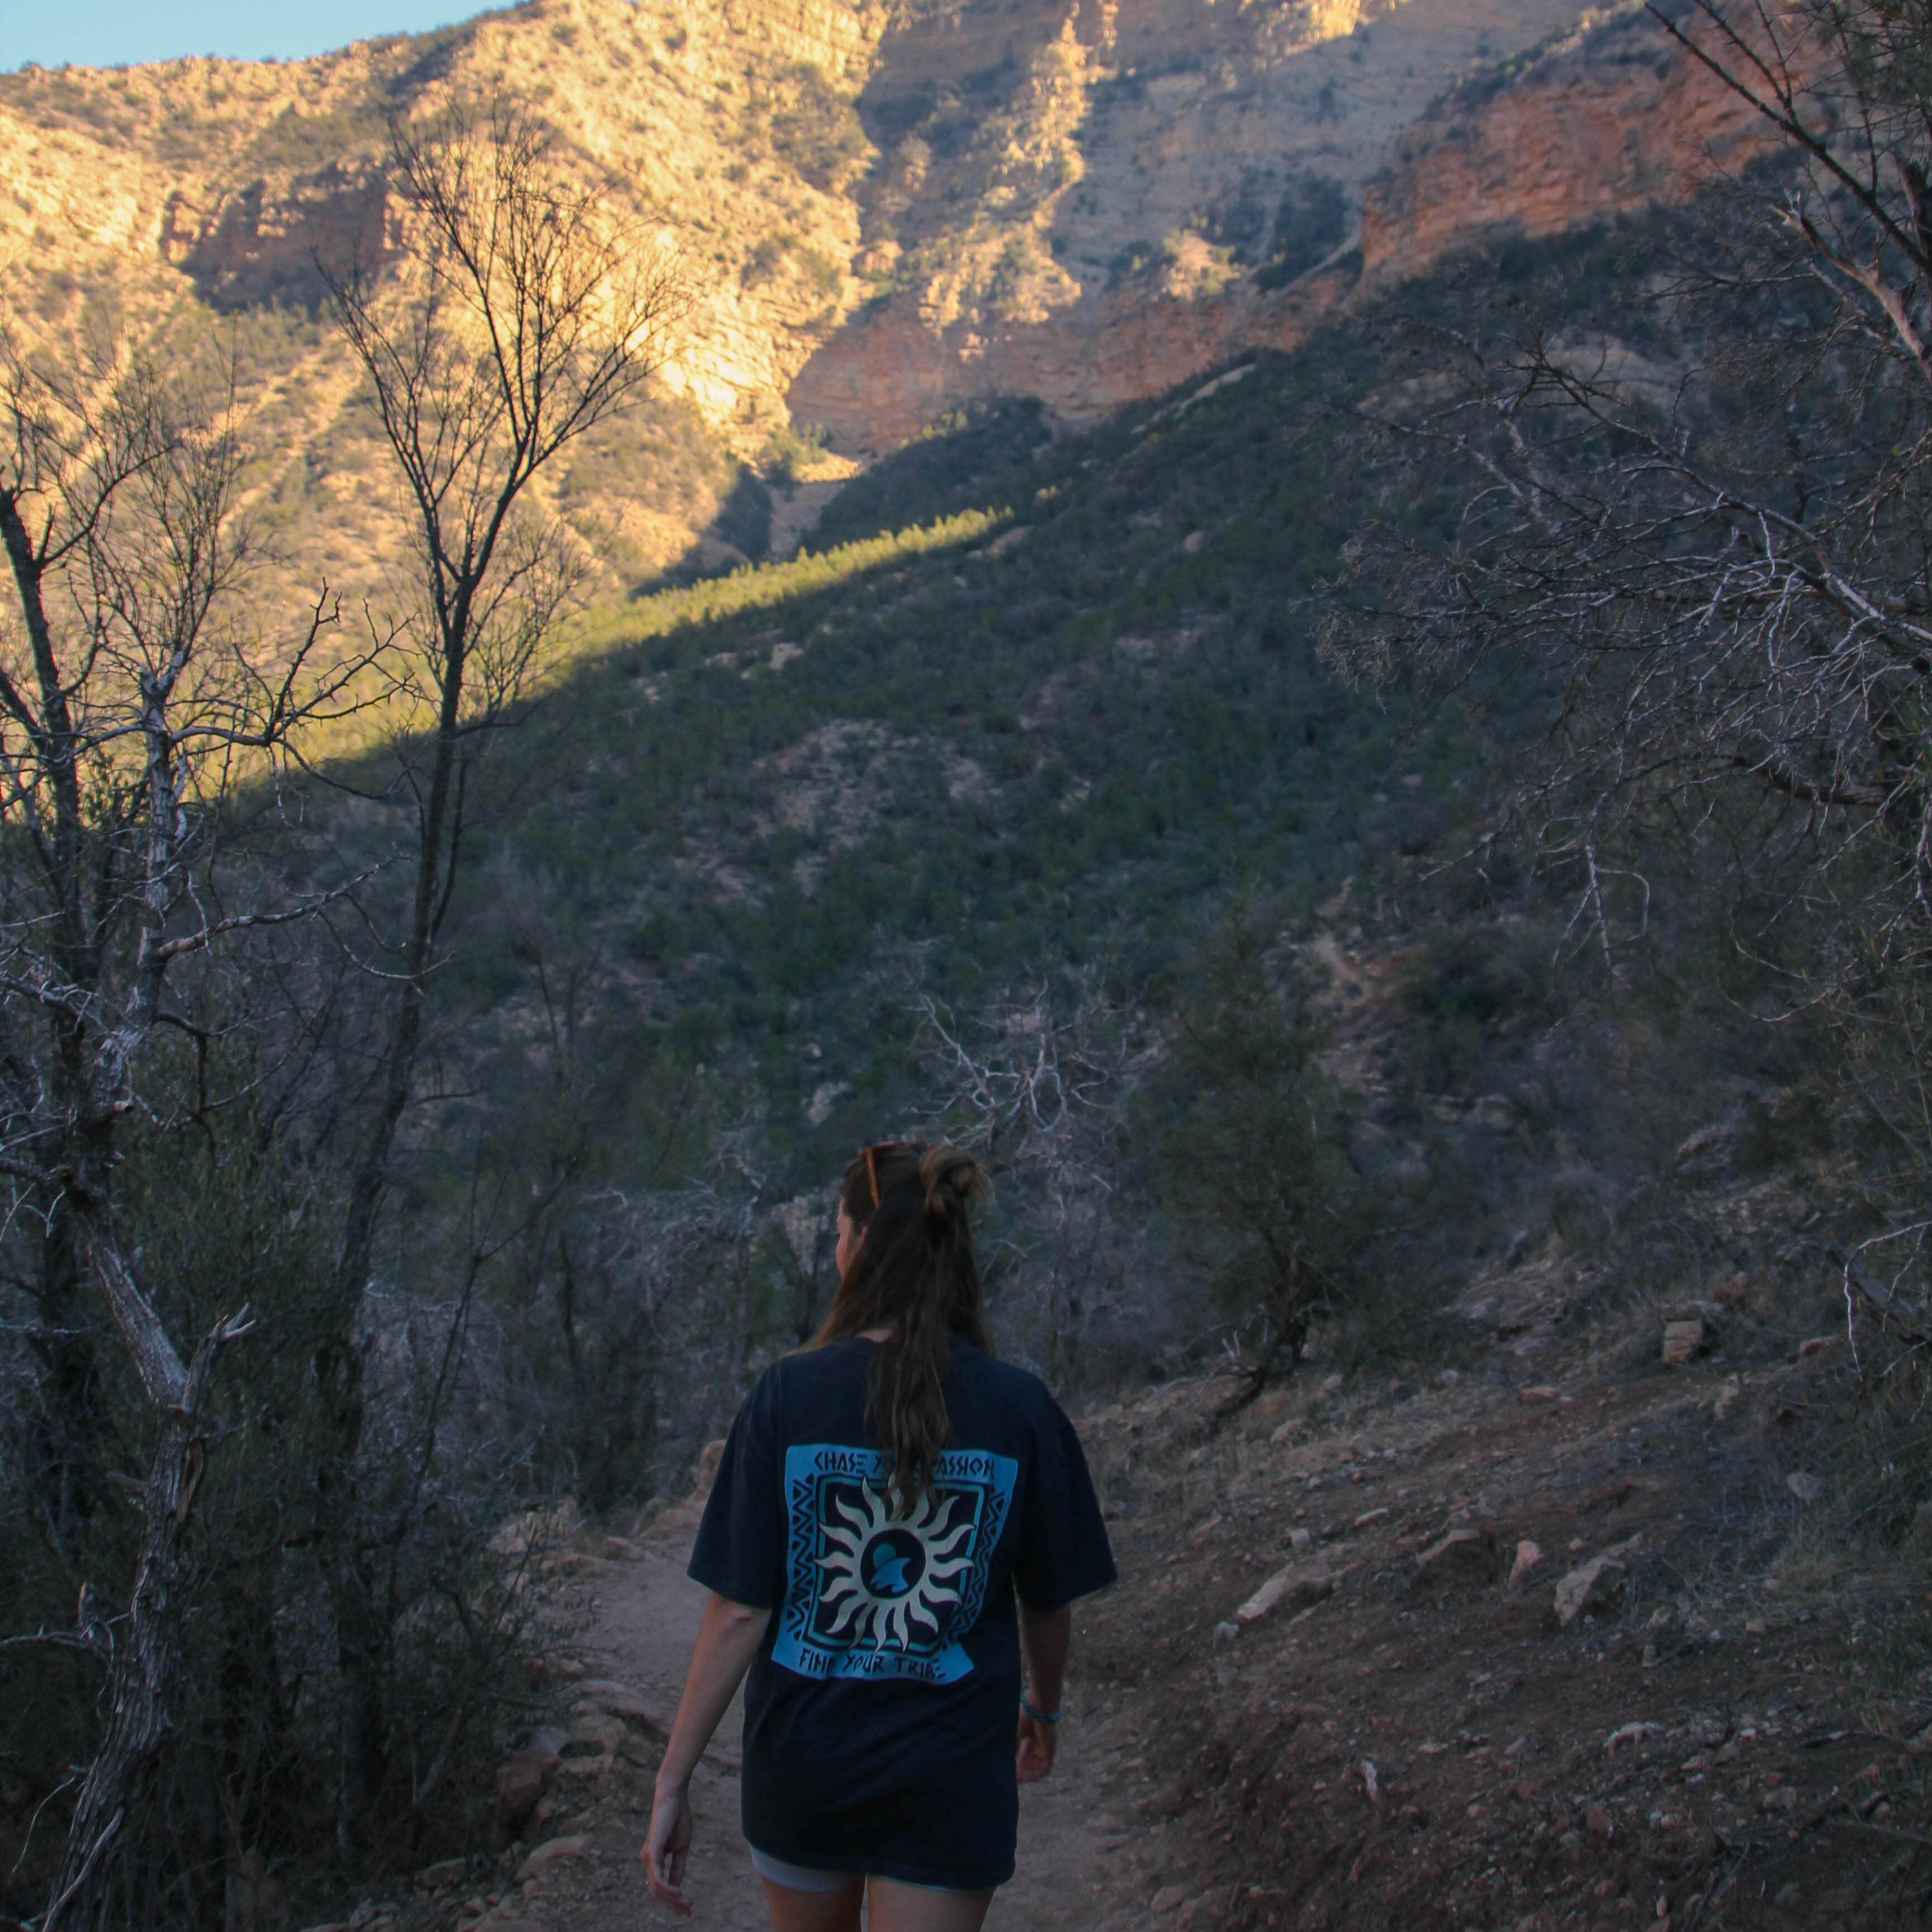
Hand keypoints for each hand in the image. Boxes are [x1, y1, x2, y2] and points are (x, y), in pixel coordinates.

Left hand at [641, 1779, 693, 1914]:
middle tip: (689, 1911)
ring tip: (687, 1904)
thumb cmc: (677, 1818)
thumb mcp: (681, 1848)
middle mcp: (647, 1861)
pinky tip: (678, 1893)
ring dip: (672, 1899)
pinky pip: (657, 1876)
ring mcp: (647, 1857)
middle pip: (656, 1893)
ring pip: (656, 1888)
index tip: (688, 1908)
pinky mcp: (651, 1851)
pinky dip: (666, 1887)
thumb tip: (676, 1888)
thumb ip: (677, 1867)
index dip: (673, 1901)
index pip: (660, 1888)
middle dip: (672, 1905)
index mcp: (654, 1861)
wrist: (673, 1797)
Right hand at [1015, 1710, 1057, 1783]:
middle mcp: (1040, 1743)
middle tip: (1011, 1775)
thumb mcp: (1016, 1734)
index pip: (1025, 1753)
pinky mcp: (1050, 1753)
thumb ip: (1013, 1748)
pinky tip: (1023, 1777)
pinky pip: (1044, 1769)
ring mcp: (1046, 1749)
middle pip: (1030, 1761)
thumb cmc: (1026, 1716)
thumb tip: (1006, 1760)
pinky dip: (1034, 1775)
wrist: (1038, 1709)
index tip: (1008, 1767)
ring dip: (1026, 1773)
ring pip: (1036, 1767)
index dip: (1017, 1761)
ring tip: (1015, 1778)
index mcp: (1033, 1736)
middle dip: (1020, 1769)